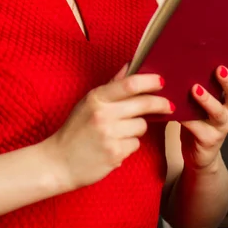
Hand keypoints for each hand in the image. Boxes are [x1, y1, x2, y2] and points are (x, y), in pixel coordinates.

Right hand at [44, 66, 173, 190]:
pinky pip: (136, 144)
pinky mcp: (115, 153)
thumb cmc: (74, 131)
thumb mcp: (88, 103)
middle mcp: (103, 114)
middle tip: (169, 105)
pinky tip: (114, 146)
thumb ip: (111, 85)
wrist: (58, 163)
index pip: (130, 84)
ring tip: (120, 132)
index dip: (150, 81)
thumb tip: (130, 65)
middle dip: (161, 104)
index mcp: (96, 98)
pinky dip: (129, 145)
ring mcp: (109, 134)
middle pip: (144, 104)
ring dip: (137, 129)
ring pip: (142, 126)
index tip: (162, 81)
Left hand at [180, 58, 227, 170]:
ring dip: (207, 100)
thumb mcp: (204, 101)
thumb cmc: (199, 121)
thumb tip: (187, 59)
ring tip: (196, 88)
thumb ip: (203, 84)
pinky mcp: (208, 140)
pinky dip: (187, 119)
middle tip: (220, 69)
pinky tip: (177, 112)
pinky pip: (197, 128)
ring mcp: (221, 127)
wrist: (199, 155)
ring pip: (218, 112)